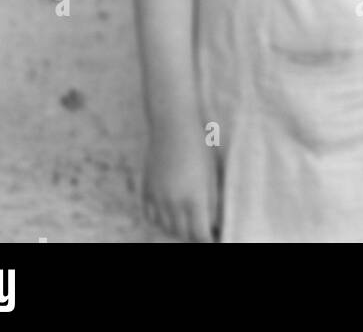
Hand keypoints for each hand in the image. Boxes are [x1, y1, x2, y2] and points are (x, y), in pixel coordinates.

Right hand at [142, 123, 219, 242]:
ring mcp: (157, 197)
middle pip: (183, 234)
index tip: (215, 237)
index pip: (200, 234)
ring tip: (189, 223)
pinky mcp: (146, 189)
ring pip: (166, 227)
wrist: (173, 124)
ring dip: (178, 229)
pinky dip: (160, 220)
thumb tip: (216, 222)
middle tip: (204, 229)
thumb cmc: (200, 144)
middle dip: (194, 235)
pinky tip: (170, 215)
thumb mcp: (212, 173)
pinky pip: (151, 216)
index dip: (209, 239)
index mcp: (194, 198)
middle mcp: (173, 202)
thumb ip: (213, 201)